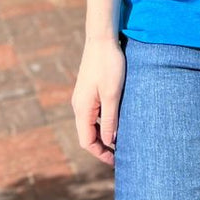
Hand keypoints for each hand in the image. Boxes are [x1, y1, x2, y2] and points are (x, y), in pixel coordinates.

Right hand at [71, 38, 125, 166]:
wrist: (102, 39)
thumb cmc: (109, 65)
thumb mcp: (112, 94)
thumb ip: (110, 119)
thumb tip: (110, 141)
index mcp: (82, 109)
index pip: (87, 141)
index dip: (100, 153)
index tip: (116, 160)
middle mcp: (79, 105)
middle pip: (87, 135)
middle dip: (102, 147)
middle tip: (121, 154)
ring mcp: (82, 98)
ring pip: (90, 124)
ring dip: (103, 134)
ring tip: (121, 140)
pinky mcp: (88, 90)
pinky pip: (93, 113)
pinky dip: (102, 122)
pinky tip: (116, 121)